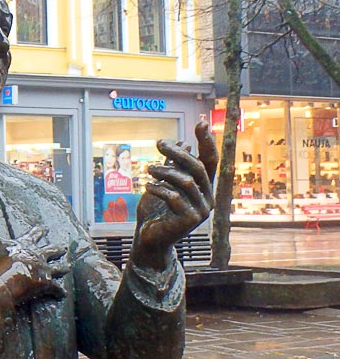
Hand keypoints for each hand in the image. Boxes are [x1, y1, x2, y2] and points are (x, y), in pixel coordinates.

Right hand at [0, 209, 70, 307]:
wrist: (7, 278)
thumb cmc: (0, 259)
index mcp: (27, 244)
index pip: (34, 234)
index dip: (39, 231)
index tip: (45, 228)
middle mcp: (38, 255)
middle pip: (51, 250)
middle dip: (57, 249)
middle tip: (63, 247)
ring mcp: (44, 270)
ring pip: (58, 268)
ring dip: (63, 267)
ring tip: (68, 266)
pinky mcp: (46, 283)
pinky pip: (56, 288)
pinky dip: (60, 291)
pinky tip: (62, 294)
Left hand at [130, 121, 217, 271]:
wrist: (149, 237)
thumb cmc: (156, 209)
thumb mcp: (163, 183)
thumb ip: (174, 166)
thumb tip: (184, 143)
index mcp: (203, 187)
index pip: (210, 160)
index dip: (207, 141)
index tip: (200, 122)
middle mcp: (208, 198)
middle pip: (197, 167)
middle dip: (178, 153)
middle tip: (159, 143)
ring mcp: (201, 211)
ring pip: (186, 182)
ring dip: (164, 172)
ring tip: (148, 169)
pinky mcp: (190, 221)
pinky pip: (175, 197)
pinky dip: (159, 188)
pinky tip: (148, 187)